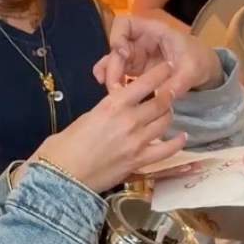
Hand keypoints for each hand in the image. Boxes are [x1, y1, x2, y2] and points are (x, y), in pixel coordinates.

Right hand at [30, 62, 185, 192]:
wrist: (62, 175)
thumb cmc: (64, 146)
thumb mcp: (86, 118)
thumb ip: (105, 111)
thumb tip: (114, 111)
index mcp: (112, 105)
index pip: (145, 83)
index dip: (160, 73)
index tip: (168, 68)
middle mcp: (129, 120)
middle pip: (160, 102)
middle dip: (167, 95)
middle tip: (169, 93)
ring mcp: (137, 141)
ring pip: (164, 122)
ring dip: (168, 115)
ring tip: (167, 113)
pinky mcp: (139, 161)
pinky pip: (167, 150)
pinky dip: (177, 143)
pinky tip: (181, 138)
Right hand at [93, 13, 222, 97]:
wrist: (203, 69)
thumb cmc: (198, 60)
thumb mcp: (192, 70)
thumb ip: (178, 82)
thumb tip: (161, 96)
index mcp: (153, 31)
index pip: (125, 23)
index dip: (118, 35)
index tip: (123, 54)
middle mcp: (139, 40)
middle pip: (115, 47)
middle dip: (112, 66)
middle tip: (115, 86)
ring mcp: (135, 54)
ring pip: (113, 60)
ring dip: (109, 74)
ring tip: (110, 90)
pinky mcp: (134, 68)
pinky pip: (118, 72)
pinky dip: (112, 80)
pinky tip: (111, 92)